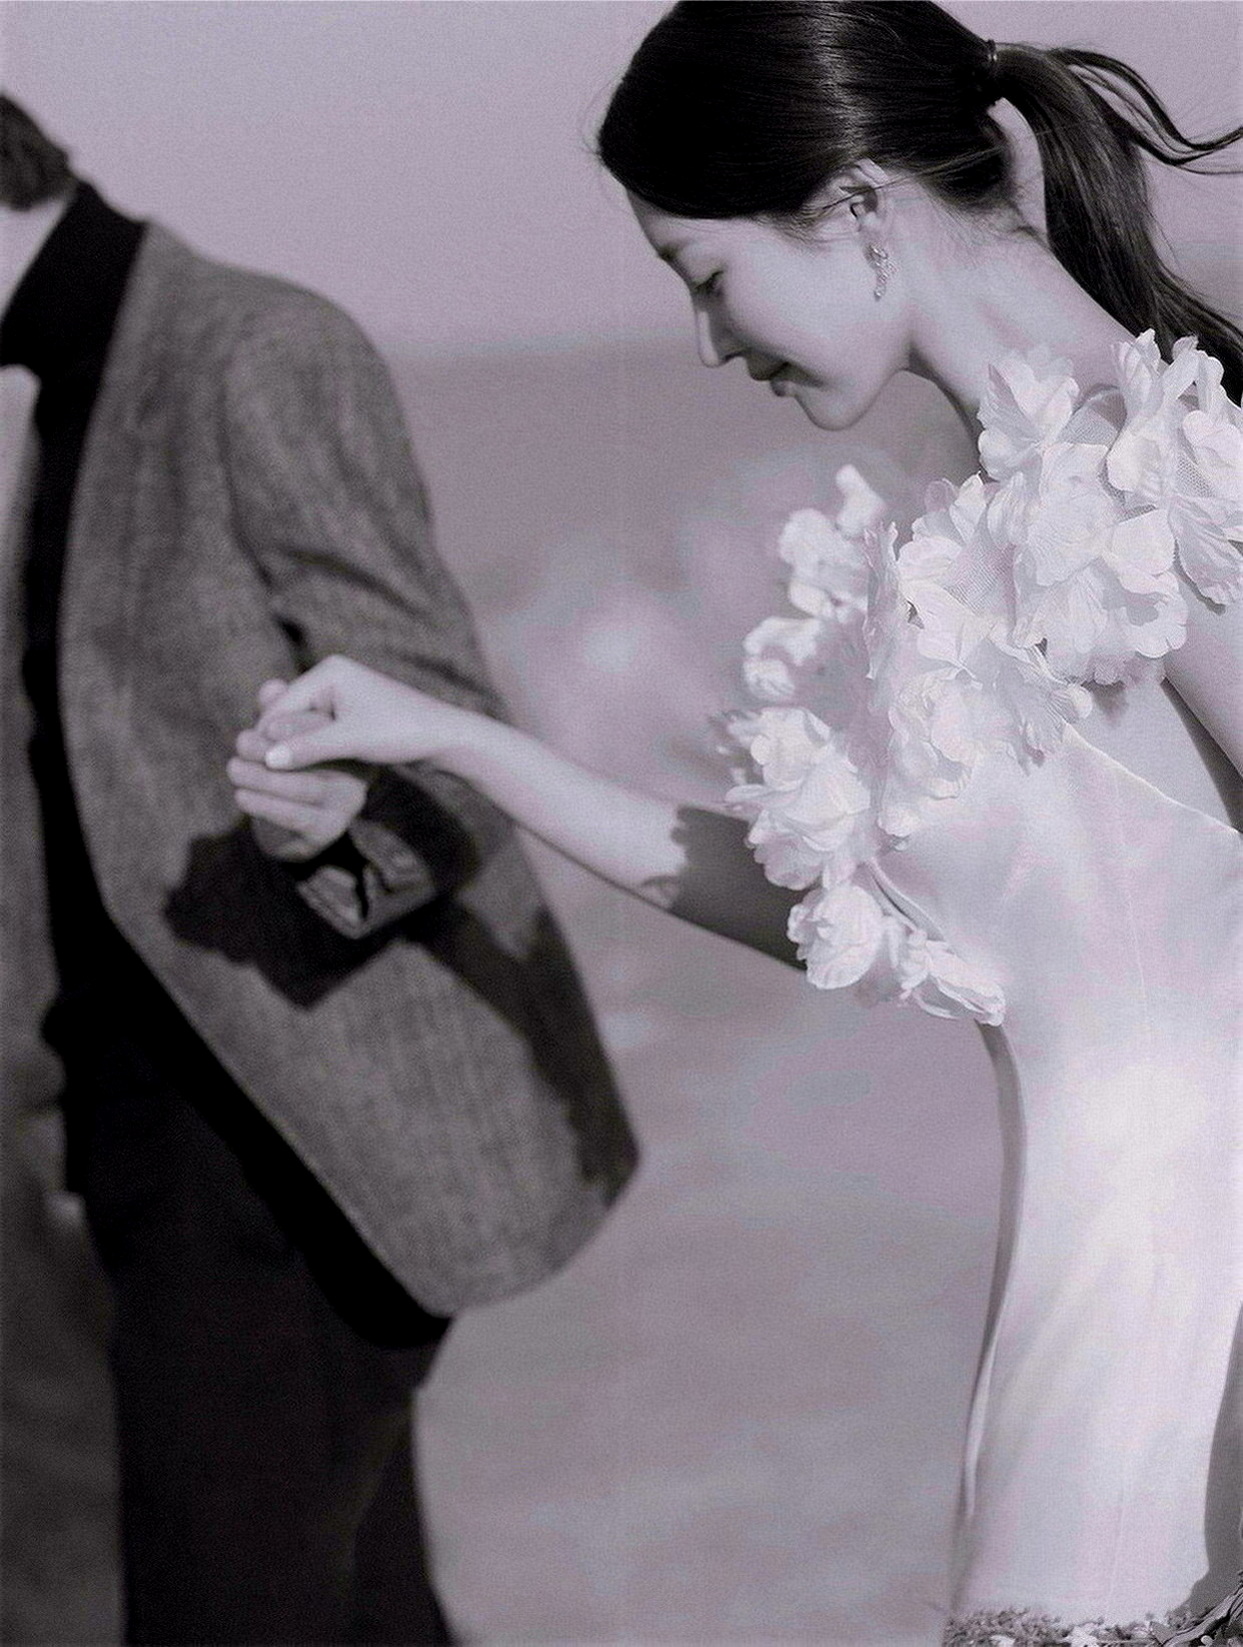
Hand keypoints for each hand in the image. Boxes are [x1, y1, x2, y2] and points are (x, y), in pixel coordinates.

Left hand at [230, 681, 370, 861]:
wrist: (284, 822)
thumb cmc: (282, 767)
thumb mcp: (278, 736)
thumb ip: (276, 713)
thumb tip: (270, 688)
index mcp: (349, 741)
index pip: (325, 728)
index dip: (291, 725)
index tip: (261, 725)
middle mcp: (358, 772)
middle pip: (318, 757)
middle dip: (274, 748)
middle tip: (241, 742)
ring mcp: (347, 804)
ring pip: (306, 788)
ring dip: (264, 778)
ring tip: (233, 768)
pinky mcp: (330, 830)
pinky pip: (296, 816)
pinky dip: (265, 805)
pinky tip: (242, 796)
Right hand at [257, 656, 483, 771]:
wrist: (444, 737)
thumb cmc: (401, 733)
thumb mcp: (350, 741)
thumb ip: (307, 747)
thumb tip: (267, 758)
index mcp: (328, 671)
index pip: (281, 706)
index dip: (265, 738)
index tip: (252, 768)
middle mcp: (332, 676)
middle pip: (288, 714)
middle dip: (276, 744)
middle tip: (257, 775)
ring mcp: (341, 694)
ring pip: (302, 726)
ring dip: (293, 749)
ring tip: (277, 778)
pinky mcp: (351, 713)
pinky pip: (318, 732)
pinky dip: (310, 750)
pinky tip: (302, 773)